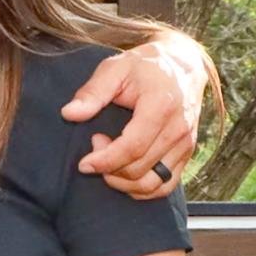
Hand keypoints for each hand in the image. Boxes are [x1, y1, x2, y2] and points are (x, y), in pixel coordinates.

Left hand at [64, 41, 199, 198]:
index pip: (132, 148)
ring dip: (123, 183)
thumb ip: (92, 92)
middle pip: (139, 169)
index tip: (84, 163)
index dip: (105, 161)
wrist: (183, 65)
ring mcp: (185, 144)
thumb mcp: (114, 68)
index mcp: (161, 106)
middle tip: (96, 144)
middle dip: (109, 168)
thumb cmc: (144, 66)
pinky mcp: (187, 154)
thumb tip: (68, 114)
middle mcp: (178, 129)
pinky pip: (165, 186)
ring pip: (152, 184)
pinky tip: (123, 174)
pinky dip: (141, 189)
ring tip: (108, 160)